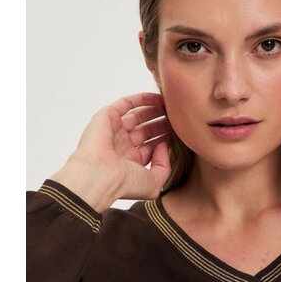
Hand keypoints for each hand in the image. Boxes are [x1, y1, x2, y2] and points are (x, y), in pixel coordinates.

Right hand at [50, 92, 170, 209]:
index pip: (150, 147)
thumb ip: (164, 166)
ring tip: (171, 105)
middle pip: (145, 130)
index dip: (165, 139)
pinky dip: (141, 99)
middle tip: (177, 117)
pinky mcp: (106, 117)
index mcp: (130, 162)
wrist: (99, 176)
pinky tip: (157, 97)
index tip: (181, 133)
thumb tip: (164, 145)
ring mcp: (113, 131)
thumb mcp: (154, 183)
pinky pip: (125, 104)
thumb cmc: (125, 184)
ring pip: (136, 116)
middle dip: (160, 123)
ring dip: (153, 110)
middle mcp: (121, 146)